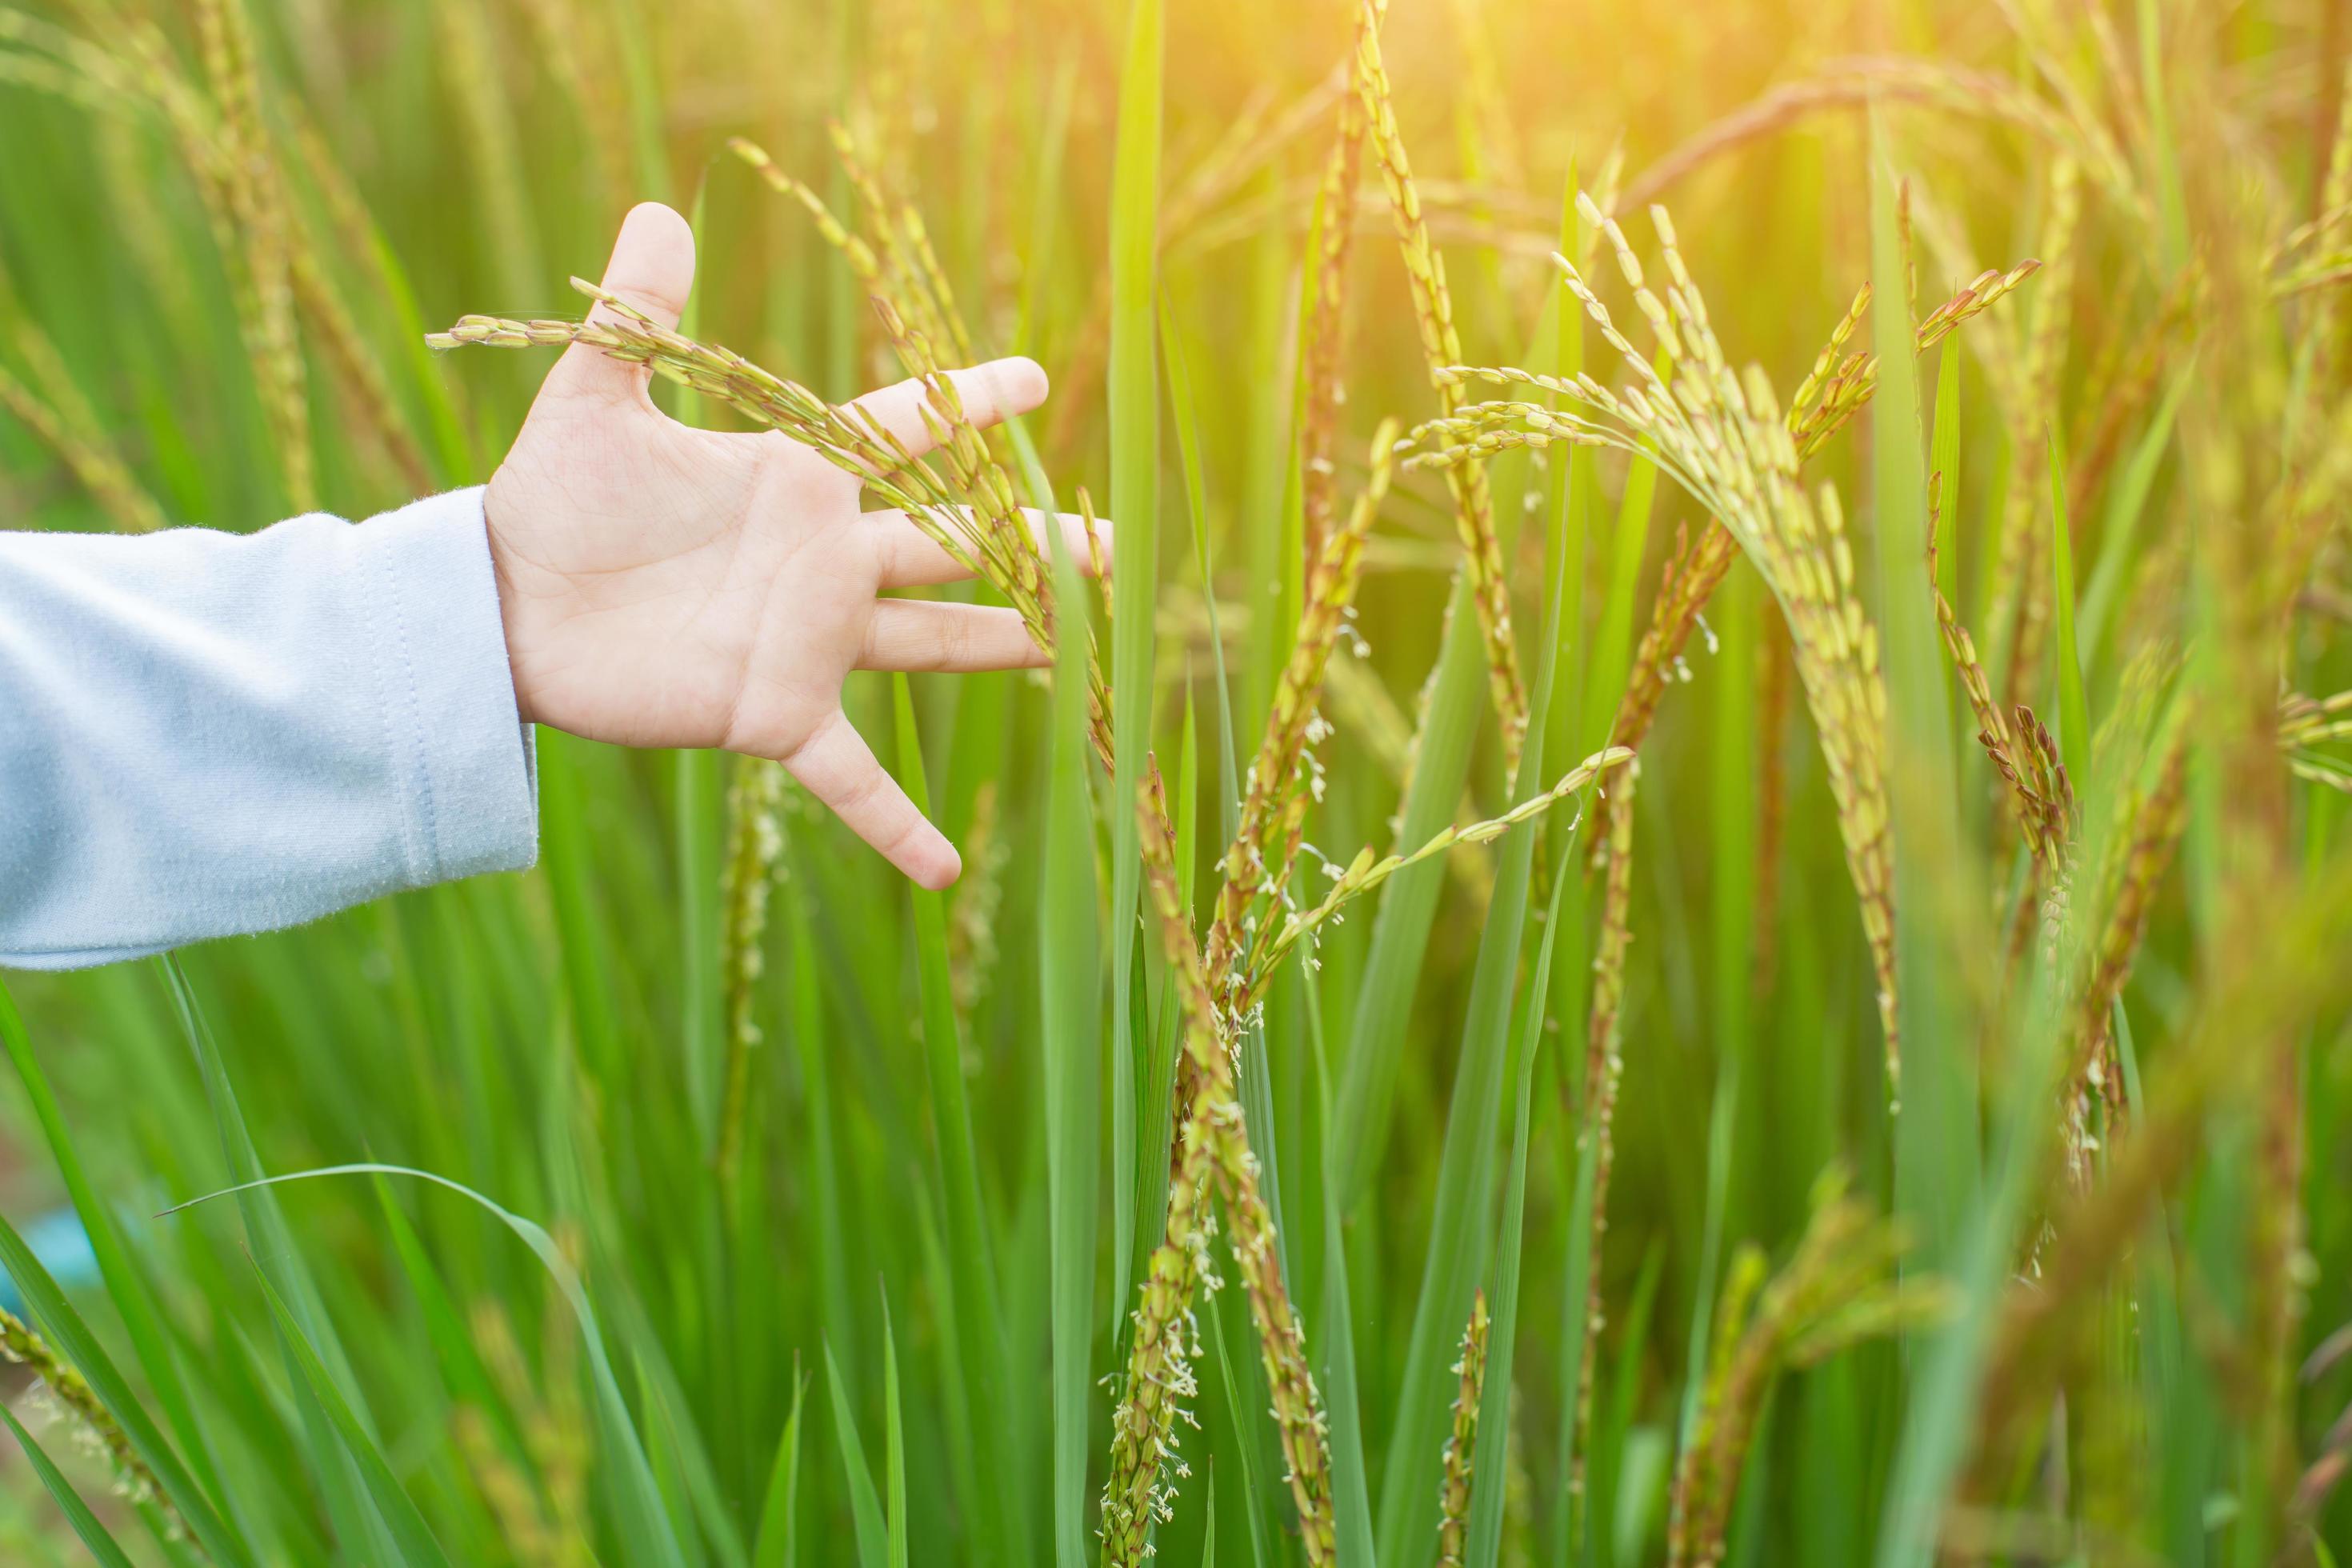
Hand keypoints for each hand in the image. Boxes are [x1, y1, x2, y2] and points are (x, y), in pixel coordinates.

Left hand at [483, 203, 1100, 888]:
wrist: (502, 605)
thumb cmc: (550, 498)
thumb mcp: (595, 398)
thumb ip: (639, 316)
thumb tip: (659, 209)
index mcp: (798, 477)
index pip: (903, 431)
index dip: (966, 403)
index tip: (1032, 381)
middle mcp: (826, 558)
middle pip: (954, 544)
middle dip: (1038, 542)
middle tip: (1119, 543)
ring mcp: (811, 640)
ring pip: (935, 642)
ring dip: (1009, 648)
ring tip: (1088, 655)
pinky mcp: (776, 712)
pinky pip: (851, 777)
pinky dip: (895, 825)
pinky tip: (943, 875)